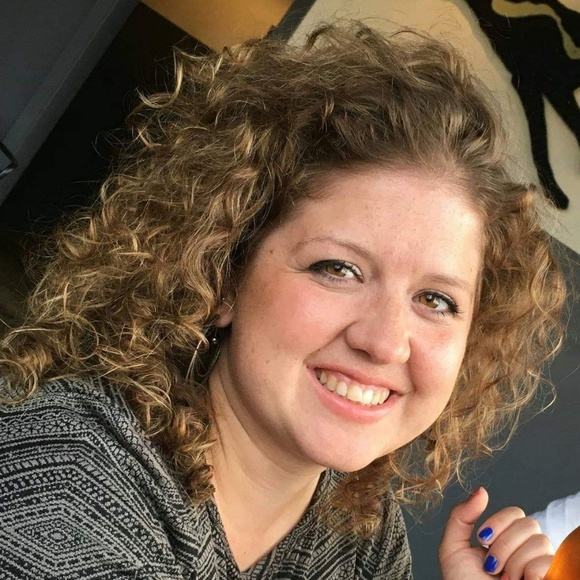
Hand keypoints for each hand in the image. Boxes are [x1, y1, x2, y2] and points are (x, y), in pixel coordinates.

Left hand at [439, 487, 553, 578]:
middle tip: (492, 565)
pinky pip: (546, 562)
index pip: (516, 512)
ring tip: (504, 578)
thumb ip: (462, 516)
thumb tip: (482, 490)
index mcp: (505, 541)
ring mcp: (540, 569)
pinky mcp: (549, 579)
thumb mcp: (453, 548)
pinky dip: (527, 572)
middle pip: (529, 523)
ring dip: (513, 560)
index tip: (482, 539)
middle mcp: (526, 552)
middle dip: (503, 543)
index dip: (499, 521)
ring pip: (540, 541)